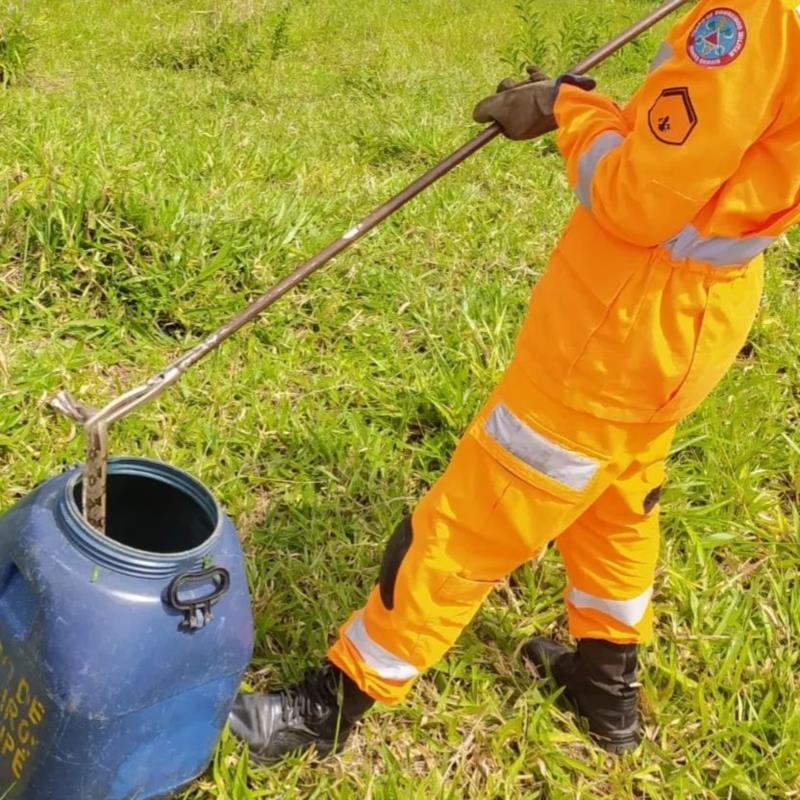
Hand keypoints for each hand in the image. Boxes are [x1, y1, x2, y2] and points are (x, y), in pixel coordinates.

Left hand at [473, 69, 595, 140]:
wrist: (565, 100)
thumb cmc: (531, 103)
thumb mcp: (500, 106)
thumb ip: (485, 109)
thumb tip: (477, 114)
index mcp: (515, 130)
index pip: (498, 114)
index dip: (497, 101)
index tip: (504, 95)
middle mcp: (527, 123)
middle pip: (510, 101)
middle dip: (511, 90)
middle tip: (516, 86)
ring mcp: (540, 112)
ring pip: (523, 92)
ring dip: (523, 83)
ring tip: (530, 82)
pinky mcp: (551, 99)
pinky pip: (538, 85)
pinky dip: (533, 76)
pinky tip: (529, 69)